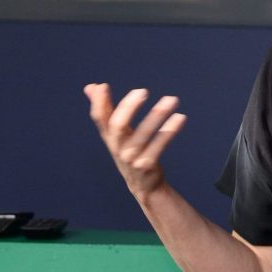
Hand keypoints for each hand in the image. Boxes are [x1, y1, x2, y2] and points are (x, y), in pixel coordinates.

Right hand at [84, 83, 186, 198]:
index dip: (99, 103)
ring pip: (143, 134)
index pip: (99, 118)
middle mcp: (117, 147)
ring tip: (171, 99)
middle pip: (118, 125)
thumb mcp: (116, 133)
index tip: (104, 86)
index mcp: (109, 137)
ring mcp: (131, 157)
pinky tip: (180, 117)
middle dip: (129, 107)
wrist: (142, 185)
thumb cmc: (128, 151)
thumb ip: (106, 110)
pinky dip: (169, 131)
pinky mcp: (147, 165)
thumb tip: (91, 87)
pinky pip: (159, 146)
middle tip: (143, 91)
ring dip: (157, 115)